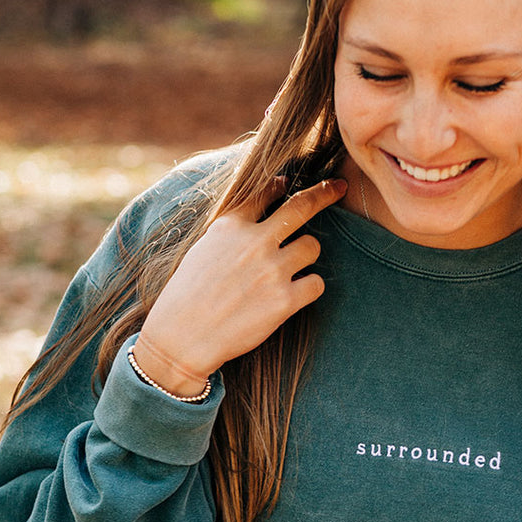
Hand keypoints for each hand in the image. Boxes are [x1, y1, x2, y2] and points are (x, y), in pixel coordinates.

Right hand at [132, 178, 346, 394]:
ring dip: (305, 255)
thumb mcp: (203, 249)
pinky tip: (291, 296)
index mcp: (230, 226)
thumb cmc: (187, 296)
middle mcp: (255, 242)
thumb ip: (232, 229)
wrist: (183, 338)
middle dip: (324, 193)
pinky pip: (316, 284)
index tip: (288, 183)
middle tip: (339, 187)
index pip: (264, 193)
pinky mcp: (285, 300)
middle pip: (302, 207)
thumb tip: (259, 209)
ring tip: (287, 271)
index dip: (279, 186)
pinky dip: (308, 288)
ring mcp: (272, 270)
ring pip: (312, 246)